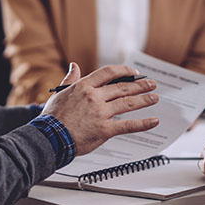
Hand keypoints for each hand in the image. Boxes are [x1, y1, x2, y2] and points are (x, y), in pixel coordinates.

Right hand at [41, 63, 158, 154]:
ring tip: (154, 98)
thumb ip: (70, 79)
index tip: (133, 72)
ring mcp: (101, 113)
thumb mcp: (59, 93)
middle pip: (122, 87)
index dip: (124, 71)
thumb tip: (73, 66)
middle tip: (151, 84)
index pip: (108, 73)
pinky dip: (143, 123)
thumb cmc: (53, 118)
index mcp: (84, 86)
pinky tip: (153, 121)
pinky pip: (128, 125)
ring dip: (144, 100)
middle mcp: (94, 97)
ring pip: (127, 103)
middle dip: (140, 85)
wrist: (50, 138)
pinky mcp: (104, 130)